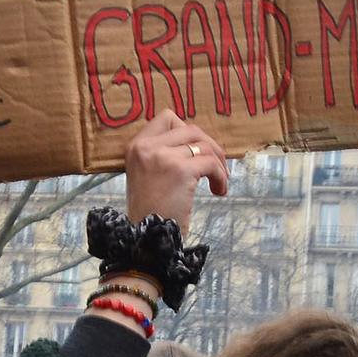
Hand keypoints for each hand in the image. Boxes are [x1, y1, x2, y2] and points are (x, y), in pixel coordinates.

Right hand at [122, 111, 227, 229]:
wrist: (148, 239)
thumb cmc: (151, 212)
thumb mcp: (147, 174)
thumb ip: (163, 154)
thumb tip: (197, 141)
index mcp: (136, 146)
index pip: (167, 117)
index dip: (188, 131)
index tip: (195, 151)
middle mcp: (146, 147)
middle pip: (190, 128)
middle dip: (209, 145)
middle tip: (216, 166)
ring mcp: (162, 157)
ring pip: (204, 145)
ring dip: (218, 163)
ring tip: (219, 182)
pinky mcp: (180, 170)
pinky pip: (211, 164)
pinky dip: (221, 177)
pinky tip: (219, 191)